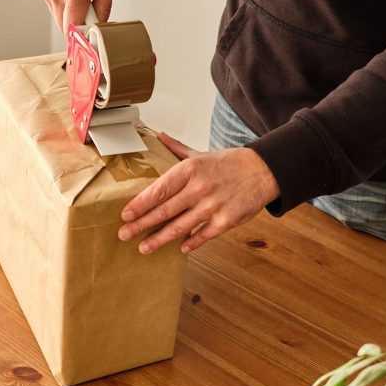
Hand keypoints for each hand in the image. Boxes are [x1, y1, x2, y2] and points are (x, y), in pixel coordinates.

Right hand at [35, 0, 116, 33]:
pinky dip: (62, 2)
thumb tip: (100, 25)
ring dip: (70, 13)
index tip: (91, 37)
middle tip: (91, 10)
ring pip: (57, 16)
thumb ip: (104, 7)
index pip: (73, 30)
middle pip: (64, 27)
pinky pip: (52, 4)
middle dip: (78, 25)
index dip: (82, 38)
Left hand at [118, 132, 279, 254]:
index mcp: (190, 169)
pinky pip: (203, 235)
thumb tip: (157, 135)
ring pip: (180, 227)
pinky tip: (179, 249)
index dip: (140, 204)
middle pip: (164, 211)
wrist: (262, 170)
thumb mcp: (200, 153)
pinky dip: (190, 243)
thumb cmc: (227, 163)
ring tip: (143, 248)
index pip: (159, 189)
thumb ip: (176, 148)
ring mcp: (213, 206)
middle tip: (123, 235)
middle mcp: (199, 188)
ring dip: (159, 239)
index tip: (124, 214)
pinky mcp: (226, 220)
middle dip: (141, 225)